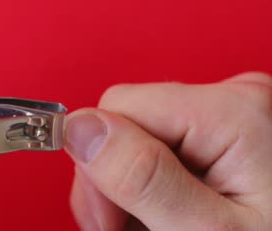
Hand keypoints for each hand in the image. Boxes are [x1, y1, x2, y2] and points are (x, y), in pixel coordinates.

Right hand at [65, 72, 271, 229]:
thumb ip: (144, 176)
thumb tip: (82, 128)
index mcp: (233, 111)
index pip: (118, 107)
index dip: (97, 163)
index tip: (107, 219)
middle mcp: (232, 98)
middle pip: (125, 120)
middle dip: (110, 177)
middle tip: (123, 228)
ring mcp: (227, 113)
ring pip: (135, 135)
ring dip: (127, 185)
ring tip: (148, 224)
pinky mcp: (220, 131)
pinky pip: (158, 145)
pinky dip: (148, 183)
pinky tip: (162, 210)